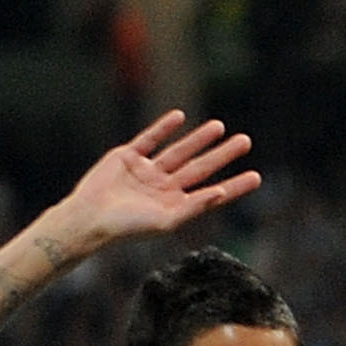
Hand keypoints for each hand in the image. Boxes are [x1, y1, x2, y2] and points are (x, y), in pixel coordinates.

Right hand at [47, 112, 260, 257]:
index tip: (257, 177)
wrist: (89, 218)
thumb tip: (222, 192)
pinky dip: (164, 128)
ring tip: (220, 126)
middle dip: (223, 155)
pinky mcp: (128, 157)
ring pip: (179, 151)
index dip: (235, 186)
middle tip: (246, 141)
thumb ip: (194, 207)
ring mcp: (147, 171)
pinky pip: (150, 139)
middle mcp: (165, 188)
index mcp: (176, 206)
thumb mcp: (165, 221)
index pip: (213, 192)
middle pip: (201, 168)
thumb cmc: (127, 228)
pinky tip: (180, 117)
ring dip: (199, 139)